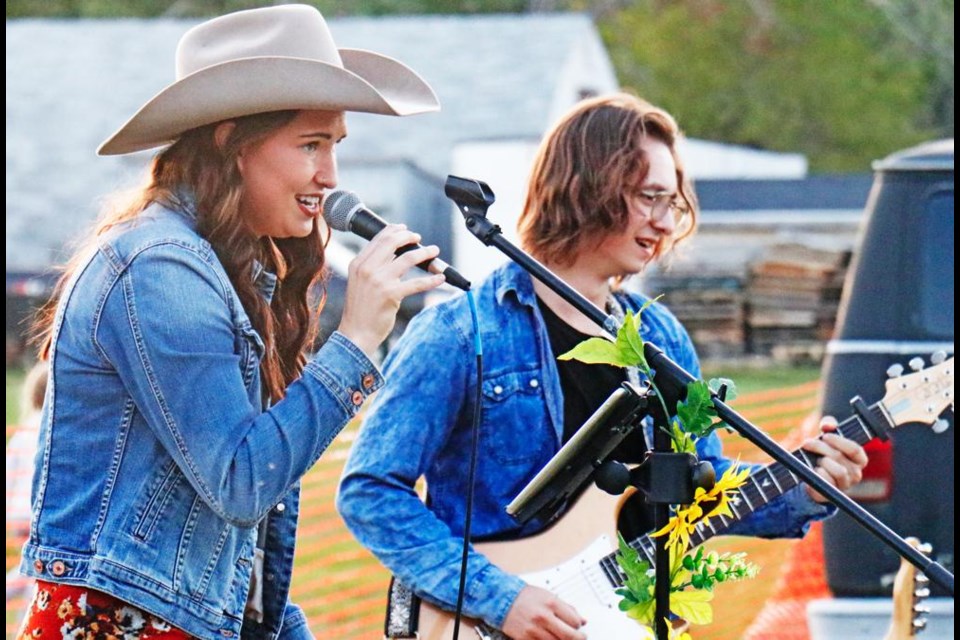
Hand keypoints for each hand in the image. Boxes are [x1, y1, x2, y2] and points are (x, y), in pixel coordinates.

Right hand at [337, 224, 444, 355]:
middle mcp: (367, 269)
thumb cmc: (360, 310)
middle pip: (392, 242)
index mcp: (358, 264)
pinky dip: (431, 280)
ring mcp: (379, 281)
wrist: (356, 333)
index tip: (405, 230)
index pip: (378, 239)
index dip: (394, 231)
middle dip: (409, 237)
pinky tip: (440, 278)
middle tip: (419, 238)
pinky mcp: (391, 294)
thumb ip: (374, 267)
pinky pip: (417, 283)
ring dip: (425, 253)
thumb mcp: (360, 282)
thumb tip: (395, 254)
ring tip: (434, 251)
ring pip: (408, 258)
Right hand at [501, 586, 586, 639]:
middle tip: (579, 638)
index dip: (578, 626)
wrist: (502, 599)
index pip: (575, 622)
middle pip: (569, 636)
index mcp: (551, 603)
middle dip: (578, 639)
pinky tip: (548, 637)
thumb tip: (582, 620)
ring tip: (560, 636)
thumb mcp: (549, 596)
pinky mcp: (525, 639)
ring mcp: (534, 630)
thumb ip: (567, 608)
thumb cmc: (525, 596)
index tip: (577, 626)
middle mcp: (543, 617)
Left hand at [802, 415, 868, 502]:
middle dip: (820, 447)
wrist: (811, 476)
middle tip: (807, 443)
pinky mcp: (833, 493)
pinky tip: (814, 470)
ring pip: (838, 471)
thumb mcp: (827, 437)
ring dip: (822, 461)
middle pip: (840, 457)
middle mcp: (856, 473)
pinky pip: (828, 481)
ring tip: (816, 460)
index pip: (855, 449)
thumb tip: (828, 425)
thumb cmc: (823, 454)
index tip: (825, 436)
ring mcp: (846, 484)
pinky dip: (818, 472)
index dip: (839, 441)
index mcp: (859, 459)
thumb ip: (829, 425)